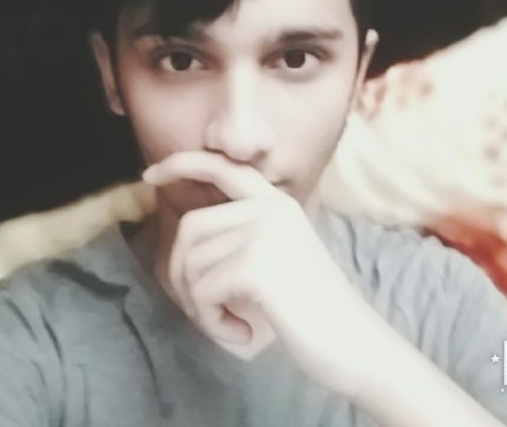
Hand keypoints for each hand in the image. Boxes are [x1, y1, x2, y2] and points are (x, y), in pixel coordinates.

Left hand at [142, 150, 381, 396]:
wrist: (355, 342)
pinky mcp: (257, 264)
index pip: (223, 167)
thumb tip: (185, 246)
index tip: (150, 175)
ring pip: (191, 263)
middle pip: (190, 228)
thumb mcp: (278, 259)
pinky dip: (211, 321)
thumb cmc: (313, 309)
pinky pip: (202, 291)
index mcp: (277, 204)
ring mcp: (265, 233)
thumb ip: (241, 239)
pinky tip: (241, 331)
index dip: (182, 164)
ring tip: (230, 323)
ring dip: (200, 305)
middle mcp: (270, 209)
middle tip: (205, 308)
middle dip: (182, 274)